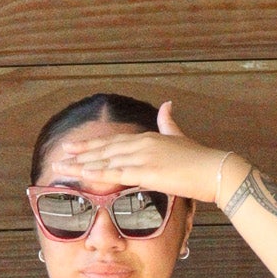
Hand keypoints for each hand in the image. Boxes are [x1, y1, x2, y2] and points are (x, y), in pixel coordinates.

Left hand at [51, 103, 241, 206]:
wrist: (215, 170)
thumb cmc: (201, 160)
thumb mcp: (181, 137)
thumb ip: (169, 122)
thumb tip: (166, 104)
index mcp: (148, 138)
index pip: (114, 142)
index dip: (94, 145)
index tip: (76, 147)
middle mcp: (142, 145)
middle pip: (105, 149)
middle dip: (81, 153)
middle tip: (61, 156)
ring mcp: (143, 158)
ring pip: (106, 160)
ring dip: (82, 163)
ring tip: (63, 166)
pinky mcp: (147, 172)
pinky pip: (117, 173)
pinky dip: (99, 172)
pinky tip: (84, 173)